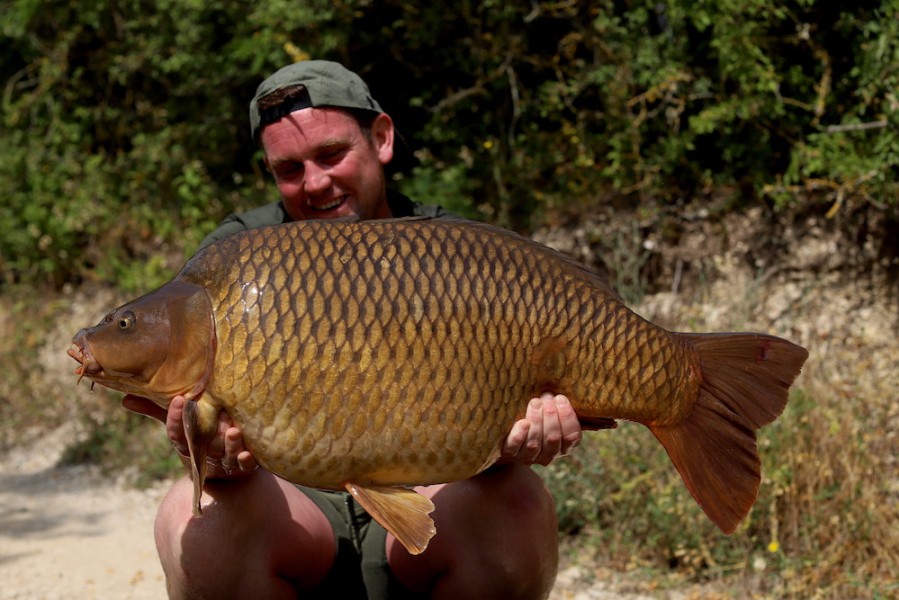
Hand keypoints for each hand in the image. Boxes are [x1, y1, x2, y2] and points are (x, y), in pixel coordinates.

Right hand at [122, 394, 257, 477]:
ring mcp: (224, 461)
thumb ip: (158, 412)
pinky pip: (245, 466)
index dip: (176, 419)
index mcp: (188, 444)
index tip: (180, 399)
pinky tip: (249, 454)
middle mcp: (205, 453)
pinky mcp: (244, 467)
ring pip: (225, 454)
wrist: (226, 474)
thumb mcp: (181, 428)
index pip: (177, 433)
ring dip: (229, 444)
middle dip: (202, 432)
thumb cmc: (200, 440)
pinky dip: (247, 461)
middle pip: (201, 444)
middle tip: (206, 414)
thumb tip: (126, 399)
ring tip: (232, 431)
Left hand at [500, 393, 581, 466]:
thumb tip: (558, 383)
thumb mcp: (551, 412)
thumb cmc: (539, 415)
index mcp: (564, 445)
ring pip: (534, 443)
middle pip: (553, 439)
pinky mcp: (510, 454)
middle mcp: (548, 455)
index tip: (560, 398)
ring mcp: (529, 456)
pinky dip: (519, 435)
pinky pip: (514, 448)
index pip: (572, 436)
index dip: (567, 417)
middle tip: (546, 398)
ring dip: (536, 420)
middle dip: (551, 416)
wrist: (511, 434)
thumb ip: (558, 405)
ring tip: (535, 402)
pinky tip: (523, 422)